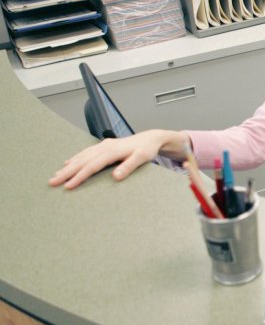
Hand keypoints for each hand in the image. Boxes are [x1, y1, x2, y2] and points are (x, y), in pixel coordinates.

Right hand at [49, 130, 188, 189]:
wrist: (151, 138)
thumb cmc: (147, 149)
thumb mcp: (142, 158)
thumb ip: (129, 166)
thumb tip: (115, 177)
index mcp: (112, 151)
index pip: (92, 166)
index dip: (79, 176)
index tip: (68, 186)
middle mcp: (105, 147)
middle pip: (82, 161)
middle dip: (67, 172)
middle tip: (52, 182)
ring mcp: (103, 145)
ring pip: (82, 156)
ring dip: (69, 166)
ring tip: (56, 175)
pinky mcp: (104, 146)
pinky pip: (86, 152)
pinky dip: (76, 158)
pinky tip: (68, 162)